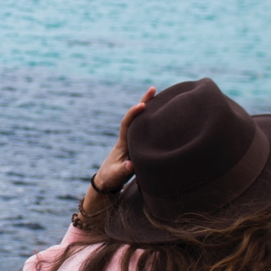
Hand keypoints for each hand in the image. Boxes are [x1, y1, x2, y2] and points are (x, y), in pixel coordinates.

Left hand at [82, 87, 154, 213]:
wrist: (107, 181)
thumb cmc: (110, 178)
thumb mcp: (115, 176)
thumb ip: (123, 171)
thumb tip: (131, 164)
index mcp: (122, 143)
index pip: (127, 124)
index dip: (133, 113)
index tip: (142, 105)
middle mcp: (127, 138)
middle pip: (136, 117)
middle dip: (144, 102)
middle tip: (153, 88)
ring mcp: (133, 141)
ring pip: (142, 122)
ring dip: (150, 110)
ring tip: (160, 95)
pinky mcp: (137, 146)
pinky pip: (147, 130)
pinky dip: (154, 121)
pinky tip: (163, 115)